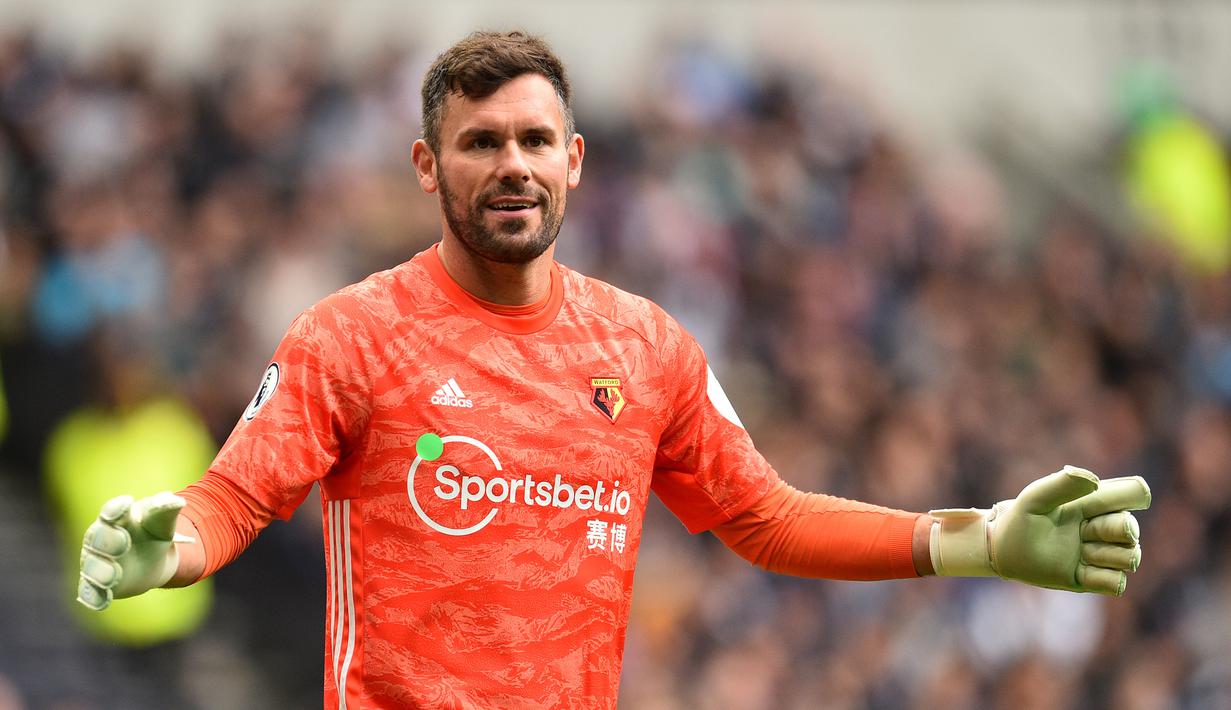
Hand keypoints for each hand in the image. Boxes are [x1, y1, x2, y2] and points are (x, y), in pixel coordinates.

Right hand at [78, 492, 191, 610]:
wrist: (153, 559)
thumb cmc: (153, 533)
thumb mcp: (162, 521)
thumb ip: (166, 510)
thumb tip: (179, 501)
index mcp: (115, 518)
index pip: (111, 510)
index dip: (116, 508)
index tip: (127, 503)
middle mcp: (99, 539)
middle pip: (97, 537)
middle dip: (108, 540)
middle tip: (124, 541)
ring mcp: (96, 562)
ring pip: (91, 566)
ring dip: (100, 571)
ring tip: (114, 575)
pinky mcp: (98, 585)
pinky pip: (89, 592)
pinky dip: (94, 597)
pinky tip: (102, 601)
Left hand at [930, 466, 1150, 594]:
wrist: (1002, 551)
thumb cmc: (1020, 519)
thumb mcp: (1036, 498)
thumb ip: (1062, 485)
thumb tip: (1094, 480)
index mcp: (1094, 502)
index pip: (1134, 494)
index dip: (1134, 496)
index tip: (1111, 502)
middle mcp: (1103, 527)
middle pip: (1132, 529)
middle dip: (1110, 530)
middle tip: (1083, 531)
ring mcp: (1100, 554)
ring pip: (1131, 557)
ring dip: (1105, 555)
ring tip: (1079, 552)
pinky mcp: (1093, 579)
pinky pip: (1118, 583)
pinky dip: (1102, 578)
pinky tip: (1081, 570)